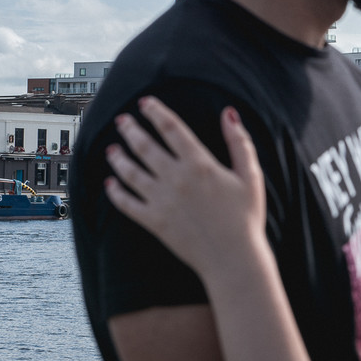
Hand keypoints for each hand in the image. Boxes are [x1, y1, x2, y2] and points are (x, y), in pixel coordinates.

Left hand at [104, 96, 269, 278]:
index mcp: (199, 164)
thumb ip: (239, 142)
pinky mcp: (154, 221)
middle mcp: (176, 178)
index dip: (156, 112)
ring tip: (112, 149)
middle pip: (145, 146)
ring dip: (118, 158)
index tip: (146, 103)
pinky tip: (110, 184)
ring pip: (131, 172)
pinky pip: (127, 204)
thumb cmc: (246, 217)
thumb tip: (229, 114)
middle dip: (131, 130)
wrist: (233, 257)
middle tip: (122, 120)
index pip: (172, 128)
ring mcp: (161, 200)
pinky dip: (116, 193)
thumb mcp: (250, 175)